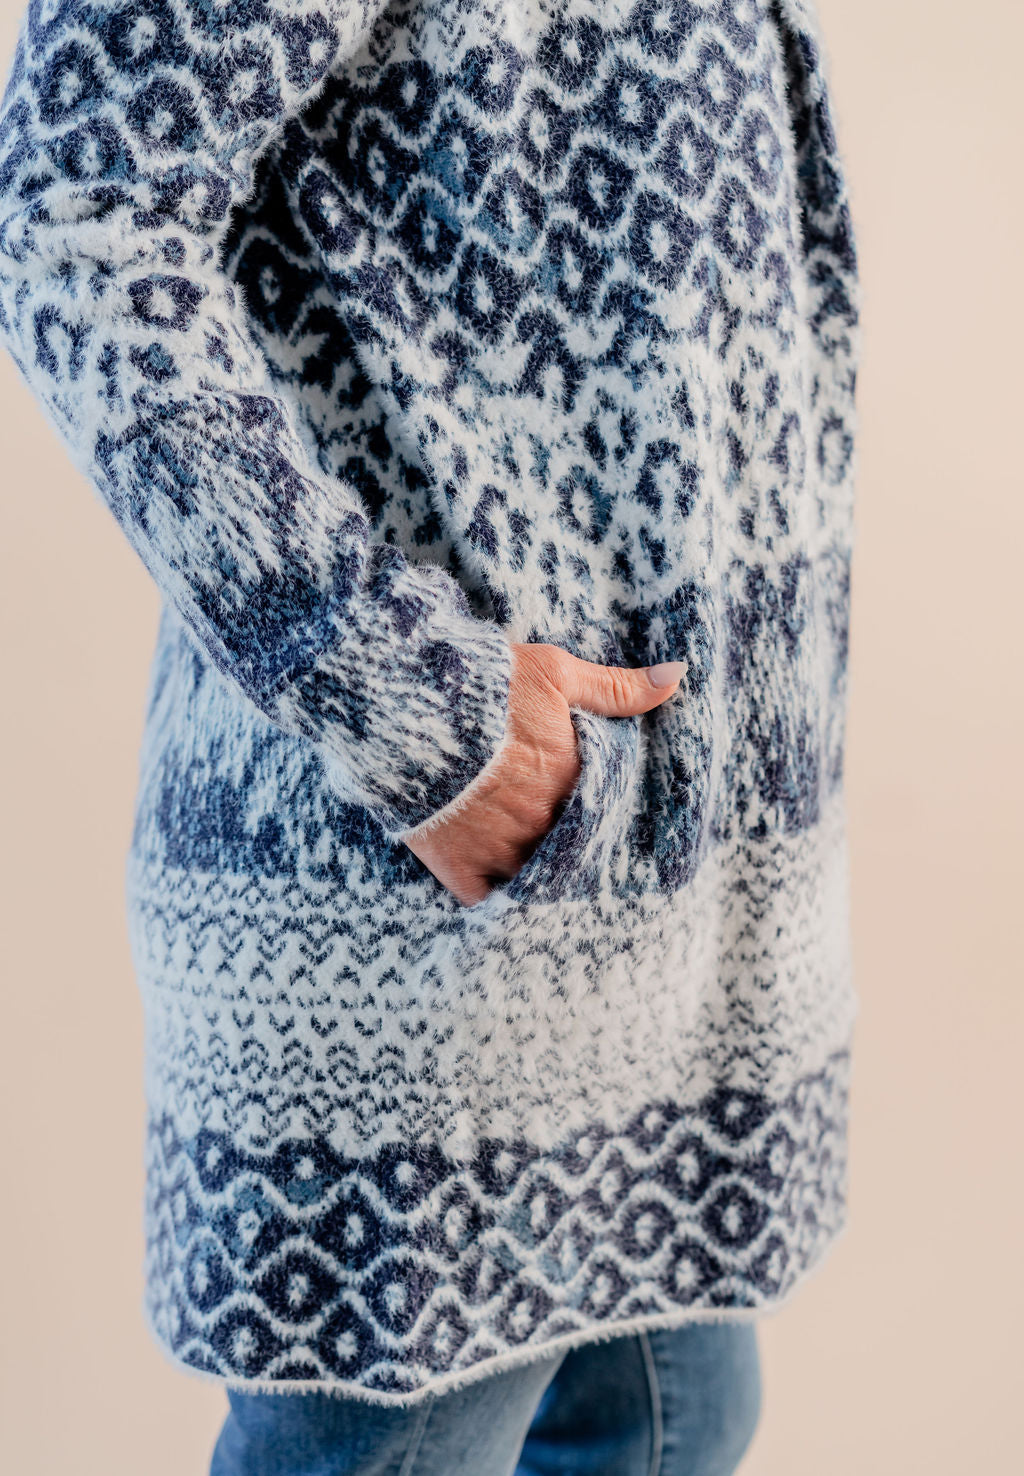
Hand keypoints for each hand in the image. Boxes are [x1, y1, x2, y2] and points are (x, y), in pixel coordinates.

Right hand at [401, 643, 686, 905]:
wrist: (407, 706)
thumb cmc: (484, 686)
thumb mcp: (555, 673)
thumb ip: (616, 687)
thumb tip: (676, 678)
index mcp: (572, 780)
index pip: (600, 807)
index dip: (594, 806)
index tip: (585, 802)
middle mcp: (543, 823)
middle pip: (567, 843)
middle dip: (564, 837)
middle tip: (552, 829)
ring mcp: (500, 848)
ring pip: (532, 874)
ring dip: (532, 865)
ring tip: (524, 853)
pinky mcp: (457, 865)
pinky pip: (485, 896)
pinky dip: (492, 891)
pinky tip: (493, 879)